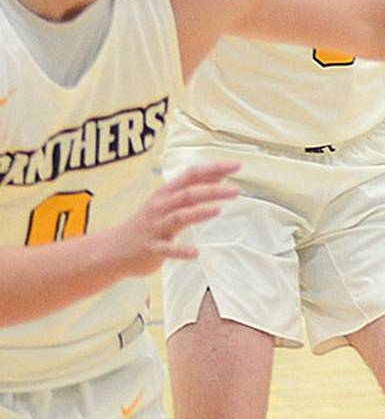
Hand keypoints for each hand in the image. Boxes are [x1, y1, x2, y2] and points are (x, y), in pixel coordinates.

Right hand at [110, 162, 238, 276]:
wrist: (113, 250)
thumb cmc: (148, 223)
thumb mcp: (168, 203)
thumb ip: (192, 190)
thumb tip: (219, 176)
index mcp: (166, 194)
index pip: (191, 176)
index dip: (213, 169)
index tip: (236, 166)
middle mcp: (160, 208)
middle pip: (187, 195)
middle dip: (211, 191)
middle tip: (236, 190)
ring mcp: (155, 228)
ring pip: (178, 218)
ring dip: (198, 213)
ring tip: (217, 210)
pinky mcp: (151, 248)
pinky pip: (166, 249)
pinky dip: (180, 250)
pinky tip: (195, 252)